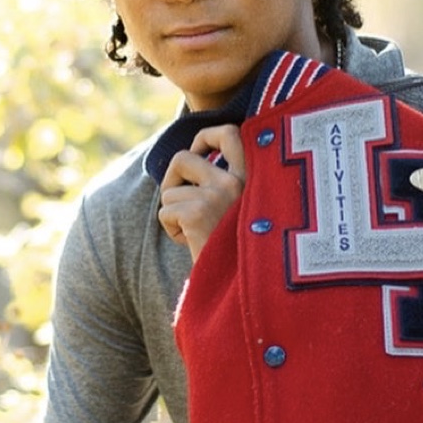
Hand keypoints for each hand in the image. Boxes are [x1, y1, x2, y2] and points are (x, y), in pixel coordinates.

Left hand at [158, 124, 245, 261]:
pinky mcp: (198, 213)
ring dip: (174, 213)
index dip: (206, 138)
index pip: (230, 132)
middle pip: (182, 158)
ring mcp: (219, 194)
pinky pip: (165, 212)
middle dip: (171, 180)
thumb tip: (193, 157)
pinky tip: (193, 244)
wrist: (248, 289)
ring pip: (169, 192)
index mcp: (257, 175)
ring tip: (196, 234)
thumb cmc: (245, 251)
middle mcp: (240, 179)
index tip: (200, 155)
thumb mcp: (248, 207)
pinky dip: (172, 230)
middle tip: (180, 201)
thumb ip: (230, 181)